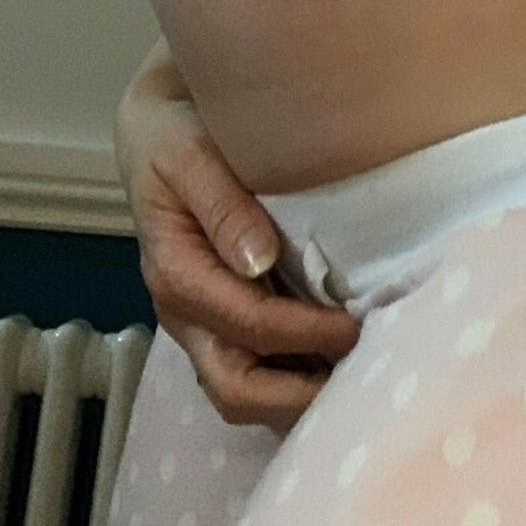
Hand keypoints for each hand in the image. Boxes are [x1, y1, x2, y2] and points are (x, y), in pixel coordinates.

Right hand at [114, 38, 359, 434]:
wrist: (159, 128)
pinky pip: (258, 369)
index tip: (357, 326)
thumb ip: (223, 206)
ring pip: (246, 393)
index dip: (305, 335)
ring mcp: (204, 323)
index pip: (247, 326)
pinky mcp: (224, 318)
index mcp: (176, 273)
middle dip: (301, 396)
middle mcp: (186, 313)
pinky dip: (298, 378)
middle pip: (236, 390)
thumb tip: (259, 261)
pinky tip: (341, 363)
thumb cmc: (176, 135)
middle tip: (366, 375)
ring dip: (301, 397)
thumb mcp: (189, 154)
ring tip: (360, 379)